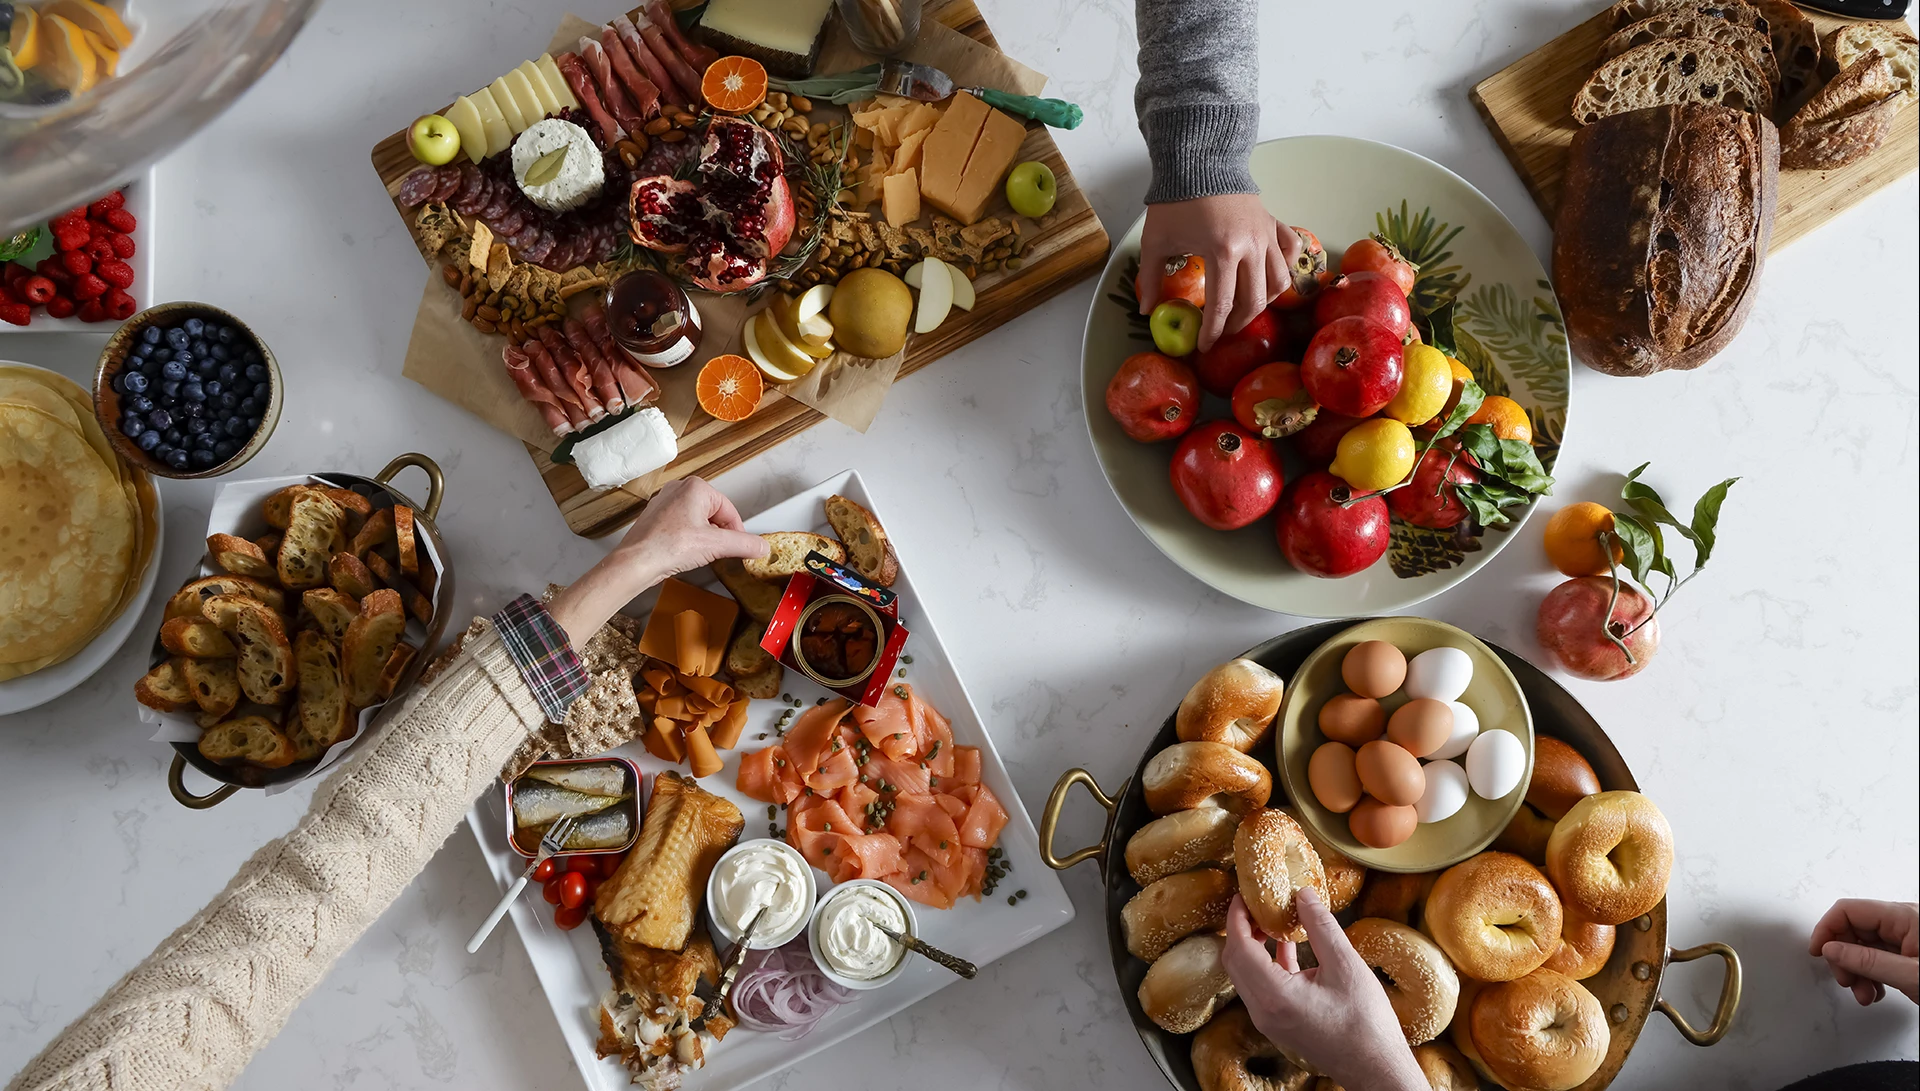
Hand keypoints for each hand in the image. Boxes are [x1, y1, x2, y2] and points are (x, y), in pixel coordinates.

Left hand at [548, 477, 766, 645]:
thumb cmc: (669, 547)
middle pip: (714, 514)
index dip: (736, 532)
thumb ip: (744, 544)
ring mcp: (665, 501)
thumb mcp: (715, 546)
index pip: (729, 510)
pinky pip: (682, 525)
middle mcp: (679, 488)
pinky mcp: (655, 516)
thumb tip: (763, 546)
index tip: (739, 548)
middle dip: (718, 535)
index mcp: (696, 487)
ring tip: (697, 554)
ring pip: (698, 520)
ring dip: (703, 538)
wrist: (635, 562)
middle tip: (715, 553)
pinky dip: (687, 539)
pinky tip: (683, 553)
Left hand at [1135, 194, 1302, 351]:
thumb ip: (1152, 279)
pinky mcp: (1274, 223)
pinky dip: (1286, 267)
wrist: (1199, 160)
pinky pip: (1291, 251)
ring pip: (1279, 282)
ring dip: (1263, 302)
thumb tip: (1148, 311)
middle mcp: (1251, 246)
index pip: (1223, 305)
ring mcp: (1267, 234)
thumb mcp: (1156, 242)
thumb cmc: (1175, 201)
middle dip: (1237, 323)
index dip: (1213, 331)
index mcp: (1222, 252)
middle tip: (1221, 332)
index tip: (1204, 346)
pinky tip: (1269, 277)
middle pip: (1254, 300)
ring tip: (1244, 309)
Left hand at [1222, 890, 1425, 1090]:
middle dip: (1240, 929)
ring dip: (1253, 946)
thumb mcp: (1345, 965)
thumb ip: (1321, 926)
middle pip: (1234, 961)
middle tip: (1256, 903)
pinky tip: (1286, 945)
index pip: (1238, 947)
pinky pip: (1262, 987)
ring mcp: (1269, 1020)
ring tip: (1270, 919)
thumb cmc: (1365, 1023)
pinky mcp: (1279, 1023)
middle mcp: (1262, 1011)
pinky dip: (1268, 963)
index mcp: (1273, 996)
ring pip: (1245, 974)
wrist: (1376, 1068)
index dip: (1237, 917)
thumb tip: (1303, 893)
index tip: (1244, 894)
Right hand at [1810, 899, 1918, 1005]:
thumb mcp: (1911, 975)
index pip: (1849, 910)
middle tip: (1847, 981)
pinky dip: (1871, 976)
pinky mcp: (1910, 953)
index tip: (1817, 952)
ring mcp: (1908, 937)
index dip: (1827, 929)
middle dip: (1844, 959)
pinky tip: (1875, 992)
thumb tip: (1831, 950)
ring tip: (1865, 995)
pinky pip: (1879, 958)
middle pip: (1853, 930)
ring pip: (1864, 947)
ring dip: (1857, 972)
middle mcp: (1903, 922)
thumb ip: (1869, 962)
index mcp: (1903, 917)